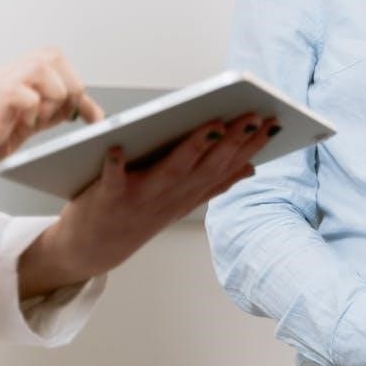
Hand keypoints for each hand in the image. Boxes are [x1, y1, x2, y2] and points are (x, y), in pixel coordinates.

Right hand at [0, 48, 102, 203]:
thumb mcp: (14, 129)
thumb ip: (40, 115)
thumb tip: (73, 111)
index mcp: (8, 83)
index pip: (53, 65)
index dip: (78, 87)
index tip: (92, 116)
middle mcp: (1, 78)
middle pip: (52, 55)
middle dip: (71, 87)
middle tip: (65, 116)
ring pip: (44, 67)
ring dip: (54, 97)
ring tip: (39, 122)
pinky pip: (27, 92)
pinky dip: (35, 111)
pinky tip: (22, 126)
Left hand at [17, 114, 278, 298]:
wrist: (91, 249)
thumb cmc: (136, 216)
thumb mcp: (182, 203)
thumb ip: (214, 184)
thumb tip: (251, 168)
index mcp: (189, 194)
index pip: (227, 167)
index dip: (251, 147)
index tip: (273, 123)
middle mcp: (171, 196)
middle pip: (207, 165)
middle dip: (233, 141)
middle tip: (254, 116)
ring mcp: (141, 198)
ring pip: (173, 170)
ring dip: (193, 148)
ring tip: (214, 124)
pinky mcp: (108, 198)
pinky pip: (112, 180)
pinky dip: (114, 165)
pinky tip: (116, 146)